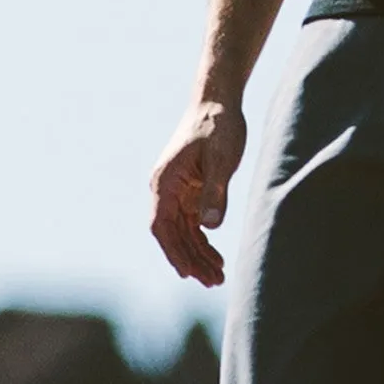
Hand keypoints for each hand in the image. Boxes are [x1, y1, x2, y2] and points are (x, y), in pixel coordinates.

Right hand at [148, 98, 246, 287]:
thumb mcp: (221, 158)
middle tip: (212, 281)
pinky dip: (202, 240)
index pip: (162, 225)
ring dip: (197, 254)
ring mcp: (177, 191)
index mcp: (165, 182)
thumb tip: (209, 226)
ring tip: (216, 277)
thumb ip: (215, 191)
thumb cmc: (218, 125)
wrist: (218, 102)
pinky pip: (192, 222)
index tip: (186, 272)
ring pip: (183, 231)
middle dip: (191, 259)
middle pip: (173, 234)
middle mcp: (165, 189)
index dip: (173, 250)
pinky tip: (214, 257)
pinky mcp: (191, 190)